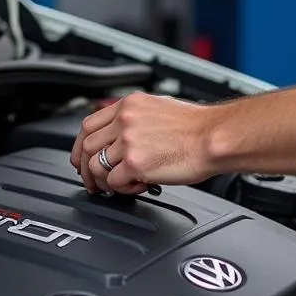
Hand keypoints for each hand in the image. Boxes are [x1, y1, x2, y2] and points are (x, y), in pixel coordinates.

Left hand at [69, 92, 215, 194]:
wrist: (215, 137)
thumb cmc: (197, 127)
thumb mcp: (159, 108)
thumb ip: (135, 119)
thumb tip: (121, 137)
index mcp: (129, 104)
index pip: (88, 124)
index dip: (80, 146)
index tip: (82, 159)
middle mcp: (124, 120)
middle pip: (86, 147)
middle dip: (85, 170)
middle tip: (94, 183)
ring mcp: (128, 141)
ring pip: (96, 167)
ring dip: (104, 182)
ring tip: (120, 186)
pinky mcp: (135, 163)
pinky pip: (113, 183)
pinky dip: (122, 190)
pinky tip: (139, 187)